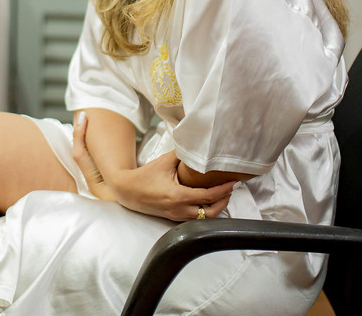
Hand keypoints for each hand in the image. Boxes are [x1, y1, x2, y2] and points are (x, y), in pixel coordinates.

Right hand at [73, 112, 233, 221]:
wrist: (128, 191)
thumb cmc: (145, 176)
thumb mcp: (164, 162)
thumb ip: (181, 154)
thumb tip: (196, 143)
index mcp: (178, 196)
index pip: (208, 196)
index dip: (224, 190)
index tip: (234, 182)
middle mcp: (179, 209)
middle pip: (211, 213)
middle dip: (223, 202)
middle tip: (230, 190)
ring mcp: (177, 216)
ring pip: (204, 218)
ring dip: (215, 208)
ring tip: (222, 195)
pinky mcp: (174, 218)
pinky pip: (195, 218)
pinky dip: (204, 211)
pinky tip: (207, 201)